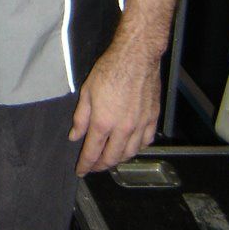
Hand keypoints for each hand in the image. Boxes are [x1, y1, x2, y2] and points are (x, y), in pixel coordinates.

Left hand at [69, 33, 162, 176]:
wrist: (136, 58)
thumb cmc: (109, 71)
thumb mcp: (86, 92)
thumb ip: (80, 118)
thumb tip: (75, 136)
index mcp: (103, 123)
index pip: (92, 152)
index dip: (85, 165)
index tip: (80, 171)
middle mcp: (123, 129)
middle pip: (112, 158)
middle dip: (101, 166)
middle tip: (93, 167)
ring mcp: (140, 125)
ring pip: (130, 153)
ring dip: (119, 160)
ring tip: (110, 159)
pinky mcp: (153, 119)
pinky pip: (146, 142)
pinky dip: (137, 149)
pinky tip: (131, 147)